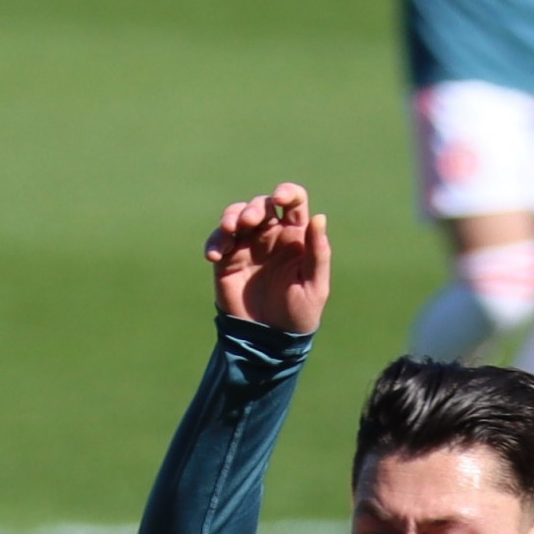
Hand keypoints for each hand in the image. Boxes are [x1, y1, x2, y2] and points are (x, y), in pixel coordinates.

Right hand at [208, 184, 330, 335]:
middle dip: (253, 207)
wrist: (269, 341)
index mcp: (296, 235)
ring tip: (230, 230)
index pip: (293, 202)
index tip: (279, 198)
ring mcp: (247, 247)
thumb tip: (319, 217)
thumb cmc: (299, 313)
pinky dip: (214, 242)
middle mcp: (271, 236)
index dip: (286, 192)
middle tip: (249, 223)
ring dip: (231, 216)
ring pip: (236, 216)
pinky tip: (214, 255)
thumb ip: (318, 253)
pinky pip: (217, 242)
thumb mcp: (314, 285)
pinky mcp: (227, 262)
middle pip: (261, 205)